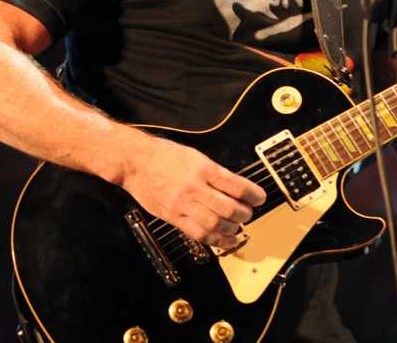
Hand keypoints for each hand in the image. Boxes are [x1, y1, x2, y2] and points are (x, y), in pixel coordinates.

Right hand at [122, 137, 266, 248]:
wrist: (136, 162)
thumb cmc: (165, 156)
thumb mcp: (195, 156)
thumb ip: (215, 173)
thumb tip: (236, 189)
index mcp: (203, 169)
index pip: (236, 186)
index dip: (253, 194)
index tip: (261, 198)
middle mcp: (194, 187)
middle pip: (228, 208)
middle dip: (244, 214)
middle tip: (249, 213)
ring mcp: (183, 204)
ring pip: (215, 224)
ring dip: (232, 228)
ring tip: (238, 226)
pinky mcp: (173, 217)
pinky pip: (198, 234)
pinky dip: (216, 240)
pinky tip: (226, 240)